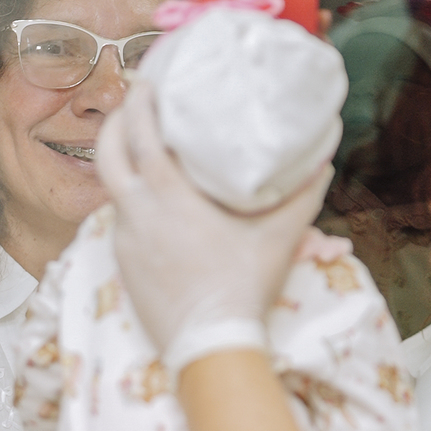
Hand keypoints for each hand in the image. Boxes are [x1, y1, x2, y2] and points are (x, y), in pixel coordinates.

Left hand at [96, 80, 332, 358]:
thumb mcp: (280, 238)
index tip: (147, 83)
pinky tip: (150, 204)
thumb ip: (303, 196)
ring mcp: (125, 241)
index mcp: (168, 197)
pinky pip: (121, 222)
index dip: (142, 104)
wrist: (211, 346)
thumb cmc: (244, 288)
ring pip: (112, 191)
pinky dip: (130, 203)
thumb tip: (323, 162)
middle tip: (132, 109)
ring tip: (141, 153)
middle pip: (108, 154)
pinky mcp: (122, 266)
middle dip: (114, 125)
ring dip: (122, 165)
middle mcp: (138, 213)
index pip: (142, 136)